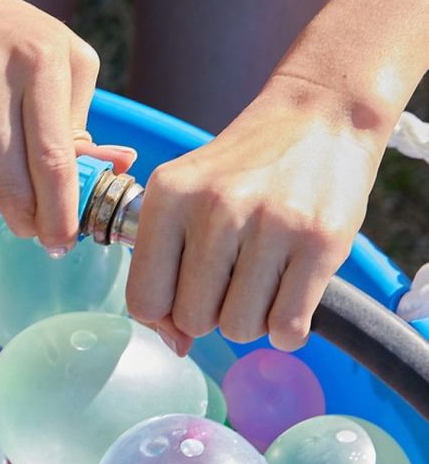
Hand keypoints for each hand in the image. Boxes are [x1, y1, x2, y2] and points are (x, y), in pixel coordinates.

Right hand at [0, 0, 132, 245]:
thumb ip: (81, 118)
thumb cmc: (13, 40)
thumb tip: (109, 171)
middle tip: (25, 228)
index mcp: (40, 62)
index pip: (54, 157)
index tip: (62, 242)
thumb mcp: (63, 61)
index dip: (60, 210)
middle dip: (23, 218)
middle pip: (10, 177)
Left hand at [127, 78, 384, 353]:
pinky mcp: (321, 241)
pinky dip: (286, 330)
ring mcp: (270, 224)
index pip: (144, 298)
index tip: (182, 300)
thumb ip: (163, 264)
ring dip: (249, 320)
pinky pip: (286, 327)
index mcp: (168, 195)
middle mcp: (215, 208)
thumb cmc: (242, 169)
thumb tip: (174, 346)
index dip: (161, 316)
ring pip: (239, 328)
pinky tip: (287, 299)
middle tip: (229, 283)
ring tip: (259, 284)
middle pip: (192, 319)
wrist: (318, 117)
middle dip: (209, 315)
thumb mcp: (184, 193)